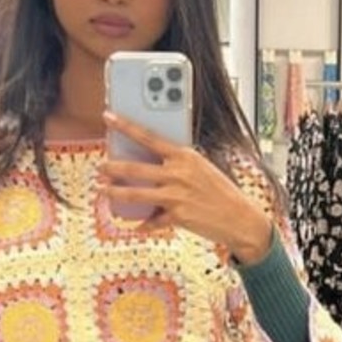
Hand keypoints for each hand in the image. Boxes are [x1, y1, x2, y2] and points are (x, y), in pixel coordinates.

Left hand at [100, 115, 272, 263]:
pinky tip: (136, 225)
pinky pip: (152, 220)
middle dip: (113, 167)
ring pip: (136, 193)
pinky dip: (143, 223)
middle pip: (136, 168)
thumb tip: (151, 166)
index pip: (149, 136)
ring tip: (103, 191)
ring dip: (116, 192)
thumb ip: (177, 164)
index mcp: (184, 155)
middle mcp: (178, 173)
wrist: (240, 218)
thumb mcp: (201, 168)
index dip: (125, 126)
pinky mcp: (177, 216)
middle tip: (100, 167)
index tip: (108, 116)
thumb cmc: (220, 191)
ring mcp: (177, 195)